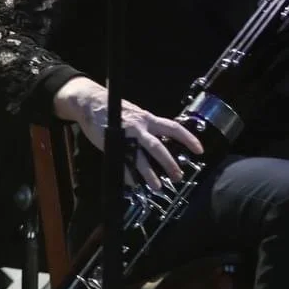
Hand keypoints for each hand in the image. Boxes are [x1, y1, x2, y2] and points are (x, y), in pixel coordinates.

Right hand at [52, 76, 202, 187]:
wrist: (89, 102)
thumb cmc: (113, 108)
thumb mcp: (135, 114)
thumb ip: (147, 127)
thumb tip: (161, 140)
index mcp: (147, 119)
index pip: (173, 128)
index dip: (188, 138)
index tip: (199, 150)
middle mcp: (139, 127)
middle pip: (158, 147)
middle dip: (169, 163)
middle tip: (178, 176)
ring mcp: (125, 136)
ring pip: (140, 157)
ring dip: (149, 174)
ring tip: (157, 186)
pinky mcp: (112, 144)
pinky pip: (122, 162)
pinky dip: (128, 174)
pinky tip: (133, 184)